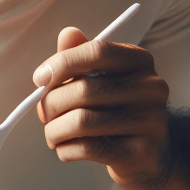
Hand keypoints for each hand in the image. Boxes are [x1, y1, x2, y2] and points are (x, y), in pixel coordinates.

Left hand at [34, 27, 173, 189]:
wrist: (150, 155)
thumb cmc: (115, 110)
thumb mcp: (100, 78)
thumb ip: (79, 55)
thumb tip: (67, 34)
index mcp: (140, 61)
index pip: (97, 51)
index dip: (61, 63)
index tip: (39, 79)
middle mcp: (151, 87)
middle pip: (84, 89)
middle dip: (51, 104)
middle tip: (44, 114)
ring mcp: (150, 121)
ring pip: (82, 121)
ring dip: (54, 130)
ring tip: (52, 134)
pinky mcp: (141, 152)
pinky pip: (88, 147)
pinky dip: (65, 149)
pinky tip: (64, 148)